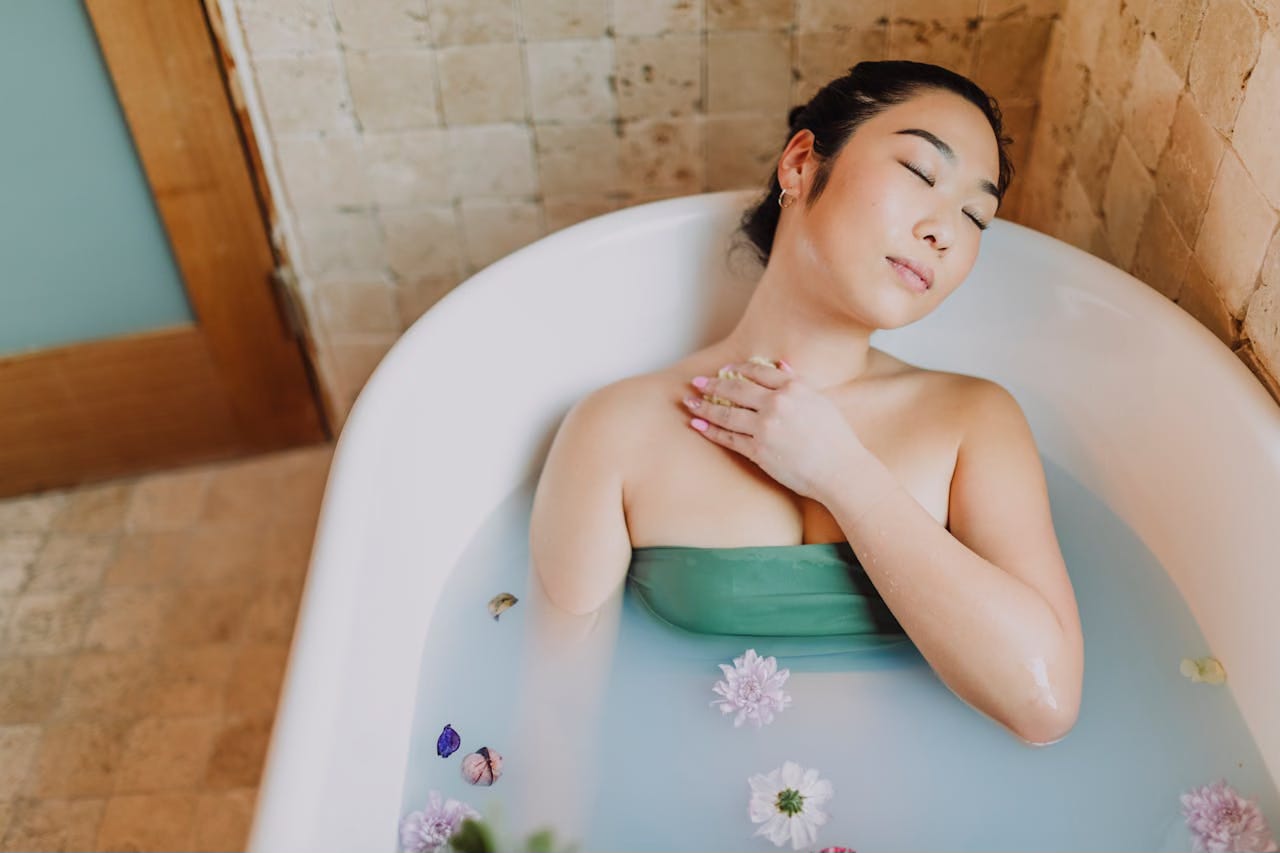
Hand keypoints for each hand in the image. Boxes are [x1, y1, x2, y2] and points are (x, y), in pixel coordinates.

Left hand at [682, 360, 865, 501]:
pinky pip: (729, 438)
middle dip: (712, 384)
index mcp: (793, 388)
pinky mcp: (758, 451)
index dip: (737, 369)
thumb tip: (780, 364)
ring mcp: (765, 428)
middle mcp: (776, 404)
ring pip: (727, 413)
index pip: (757, 372)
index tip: (725, 369)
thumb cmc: (836, 438)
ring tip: (690, 402)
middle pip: (736, 389)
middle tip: (697, 382)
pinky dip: (711, 431)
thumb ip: (797, 382)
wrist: (840, 470)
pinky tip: (698, 425)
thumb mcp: (820, 401)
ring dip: (704, 406)